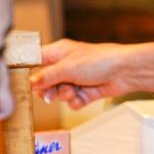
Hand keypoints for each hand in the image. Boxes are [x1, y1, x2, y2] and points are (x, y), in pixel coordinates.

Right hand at [29, 39, 153, 108]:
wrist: (126, 72)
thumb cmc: (100, 61)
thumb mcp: (67, 68)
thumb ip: (47, 76)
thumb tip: (32, 83)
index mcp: (59, 52)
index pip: (36, 60)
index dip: (30, 72)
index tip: (27, 83)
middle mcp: (67, 65)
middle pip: (46, 81)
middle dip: (49, 90)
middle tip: (50, 95)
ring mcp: (77, 79)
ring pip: (60, 93)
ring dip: (65, 96)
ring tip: (73, 92)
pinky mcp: (87, 91)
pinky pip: (74, 101)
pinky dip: (76, 101)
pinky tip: (82, 98)